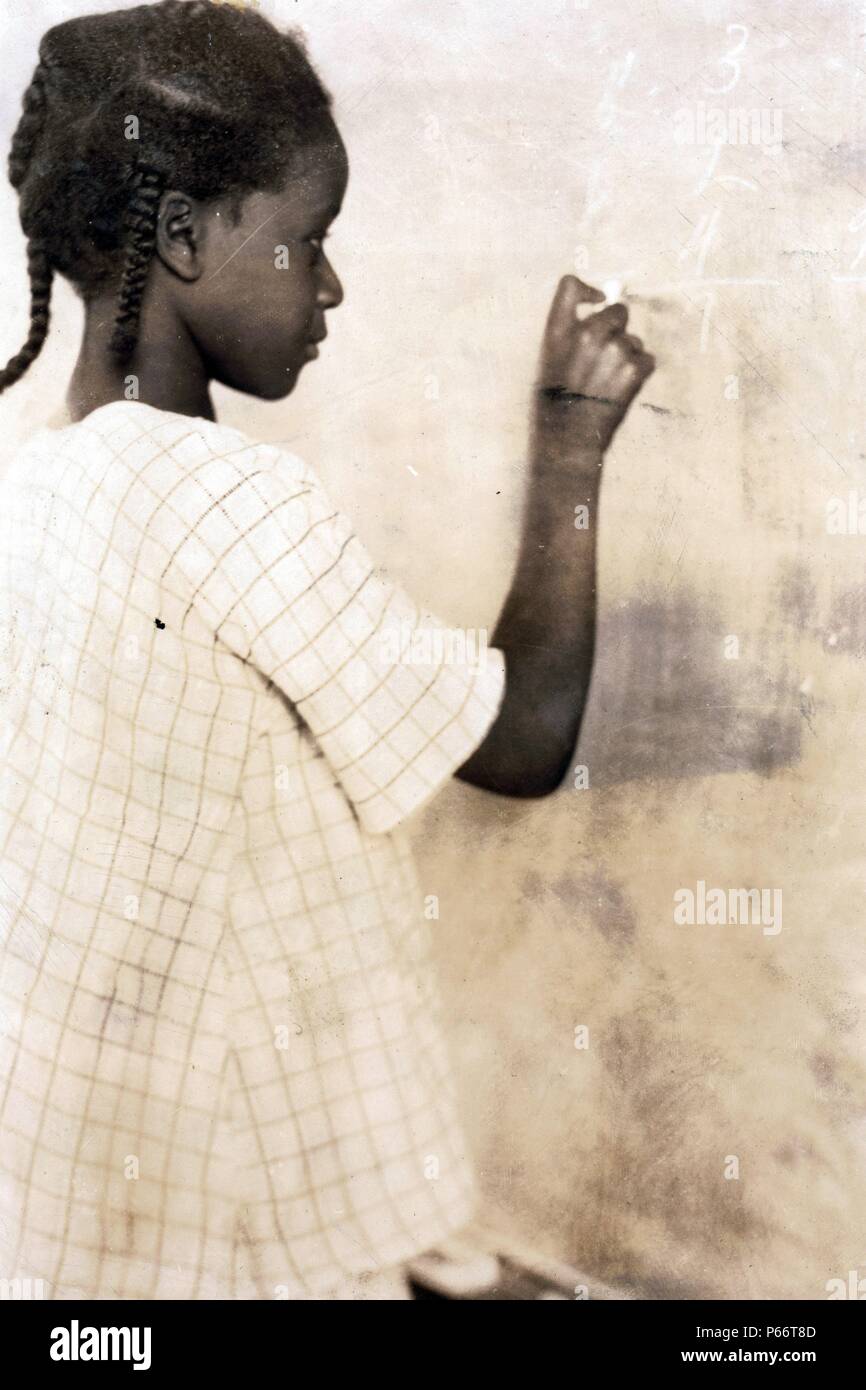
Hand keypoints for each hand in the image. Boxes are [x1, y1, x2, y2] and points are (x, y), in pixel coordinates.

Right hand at [534, 274, 655, 455]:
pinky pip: (646, 359)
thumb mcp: (548, 362)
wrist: (567, 440)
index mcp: (558, 330)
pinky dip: (638, 374)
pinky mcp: (635, 368)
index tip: (596, 302)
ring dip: (627, 357)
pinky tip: (619, 392)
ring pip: (634, 340)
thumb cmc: (554, 407)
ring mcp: (614, 349)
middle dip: (617, 329)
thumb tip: (603, 306)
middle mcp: (588, 332)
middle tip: (604, 360)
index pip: (570, 285)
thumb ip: (571, 334)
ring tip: (607, 384)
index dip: (588, 291)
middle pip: (618, 310)